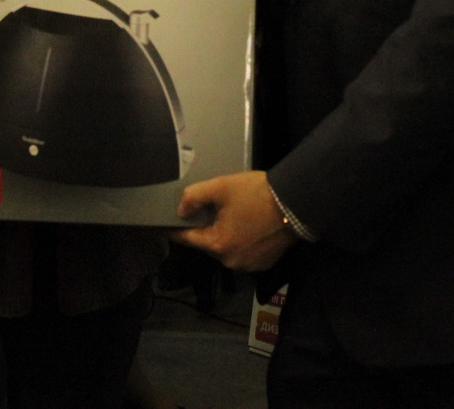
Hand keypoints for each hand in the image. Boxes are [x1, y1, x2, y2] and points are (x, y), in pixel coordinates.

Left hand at [172, 171, 297, 271]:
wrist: (296, 203)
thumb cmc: (256, 194)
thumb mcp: (220, 187)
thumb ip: (194, 196)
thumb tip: (180, 210)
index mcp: (217, 244)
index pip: (186, 238)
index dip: (171, 229)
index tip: (157, 227)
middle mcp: (230, 261)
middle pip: (208, 243)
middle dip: (206, 227)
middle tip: (212, 209)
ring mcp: (248, 266)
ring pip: (226, 248)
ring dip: (225, 235)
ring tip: (234, 215)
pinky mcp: (263, 264)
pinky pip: (243, 253)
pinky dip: (242, 242)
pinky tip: (249, 226)